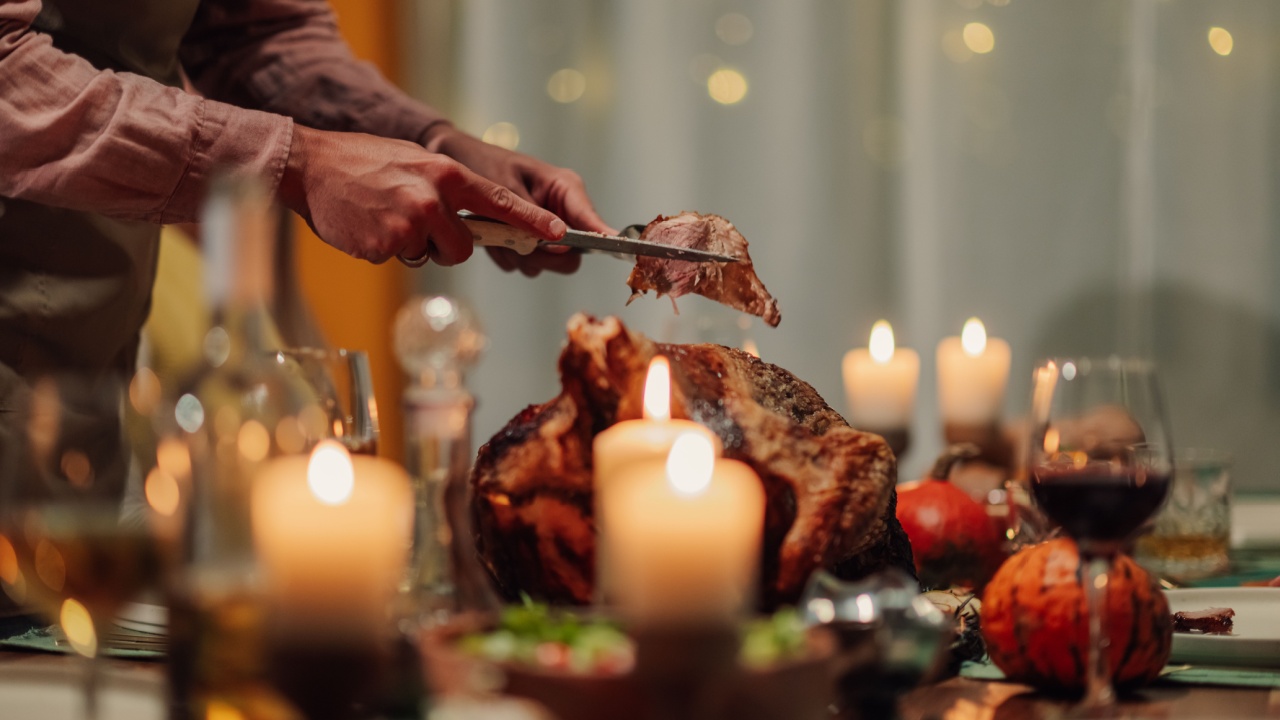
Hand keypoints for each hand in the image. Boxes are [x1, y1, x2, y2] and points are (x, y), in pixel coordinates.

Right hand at [278, 125, 566, 265]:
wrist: (312, 166)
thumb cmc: (365, 164)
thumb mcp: (416, 162)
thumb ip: (449, 189)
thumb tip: (477, 217)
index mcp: (446, 174)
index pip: (500, 202)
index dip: (531, 221)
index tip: (558, 234)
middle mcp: (433, 197)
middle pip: (464, 246)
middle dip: (445, 243)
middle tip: (414, 221)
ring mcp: (410, 222)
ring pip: (433, 256)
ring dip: (415, 247)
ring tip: (387, 218)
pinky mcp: (386, 244)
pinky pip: (400, 260)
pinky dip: (386, 250)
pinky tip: (369, 226)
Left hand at [425, 124, 613, 275]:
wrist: (454, 162)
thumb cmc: (482, 165)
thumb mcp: (506, 187)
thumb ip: (532, 217)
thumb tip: (562, 244)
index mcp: (566, 189)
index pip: (592, 222)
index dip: (600, 239)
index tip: (602, 248)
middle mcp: (562, 211)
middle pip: (572, 254)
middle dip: (544, 255)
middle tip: (518, 244)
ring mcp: (546, 229)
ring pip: (547, 263)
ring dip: (520, 256)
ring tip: (496, 232)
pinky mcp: (530, 241)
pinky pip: (526, 264)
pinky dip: (507, 256)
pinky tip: (492, 236)